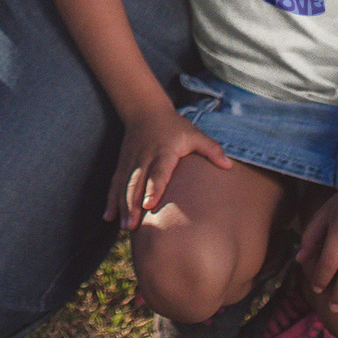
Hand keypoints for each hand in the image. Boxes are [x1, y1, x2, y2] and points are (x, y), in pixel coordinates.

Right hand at [108, 105, 232, 228]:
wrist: (145, 110)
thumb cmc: (174, 126)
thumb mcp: (194, 134)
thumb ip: (211, 149)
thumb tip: (229, 166)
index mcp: (163, 152)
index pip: (158, 172)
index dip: (153, 188)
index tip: (149, 205)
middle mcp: (144, 158)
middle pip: (137, 184)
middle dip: (133, 205)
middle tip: (132, 226)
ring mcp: (131, 162)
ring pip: (124, 187)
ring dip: (123, 207)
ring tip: (124, 227)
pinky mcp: (123, 165)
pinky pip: (115, 184)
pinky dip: (111, 200)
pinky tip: (108, 217)